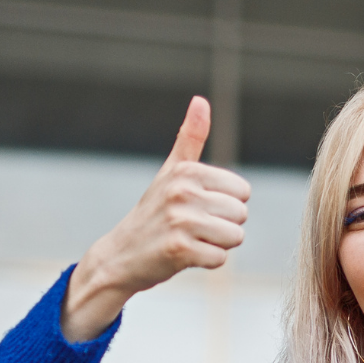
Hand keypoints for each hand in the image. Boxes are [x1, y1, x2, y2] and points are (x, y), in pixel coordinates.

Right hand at [62, 96, 251, 340]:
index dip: (225, 205)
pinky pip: (220, 259)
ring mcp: (180, 221)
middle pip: (241, 214)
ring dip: (216, 244)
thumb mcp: (170, 172)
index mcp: (187, 171)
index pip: (242, 192)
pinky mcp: (179, 250)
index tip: (197, 207)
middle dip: (223, 226)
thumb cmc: (154, 213)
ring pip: (235, 237)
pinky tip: (183, 256)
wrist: (120, 256)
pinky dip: (206, 262)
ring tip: (189, 240)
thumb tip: (201, 100)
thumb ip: (190, 137)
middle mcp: (183, 191)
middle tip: (192, 227)